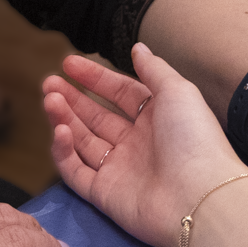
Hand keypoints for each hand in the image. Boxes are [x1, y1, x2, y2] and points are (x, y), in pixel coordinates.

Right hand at [42, 44, 246, 246]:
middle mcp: (137, 144)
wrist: (199, 199)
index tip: (68, 63)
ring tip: (49, 98)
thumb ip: (154, 69)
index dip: (95, 78)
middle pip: (96, 117)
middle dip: (72, 98)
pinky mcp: (104, 194)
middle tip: (49, 82)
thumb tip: (138, 47)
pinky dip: (63, 151)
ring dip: (63, 118)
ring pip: (82, 141)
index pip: (120, 93)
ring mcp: (120, 170)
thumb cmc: (194, 140)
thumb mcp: (178, 91)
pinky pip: (75, 171)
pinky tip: (59, 130)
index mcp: (157, 119)